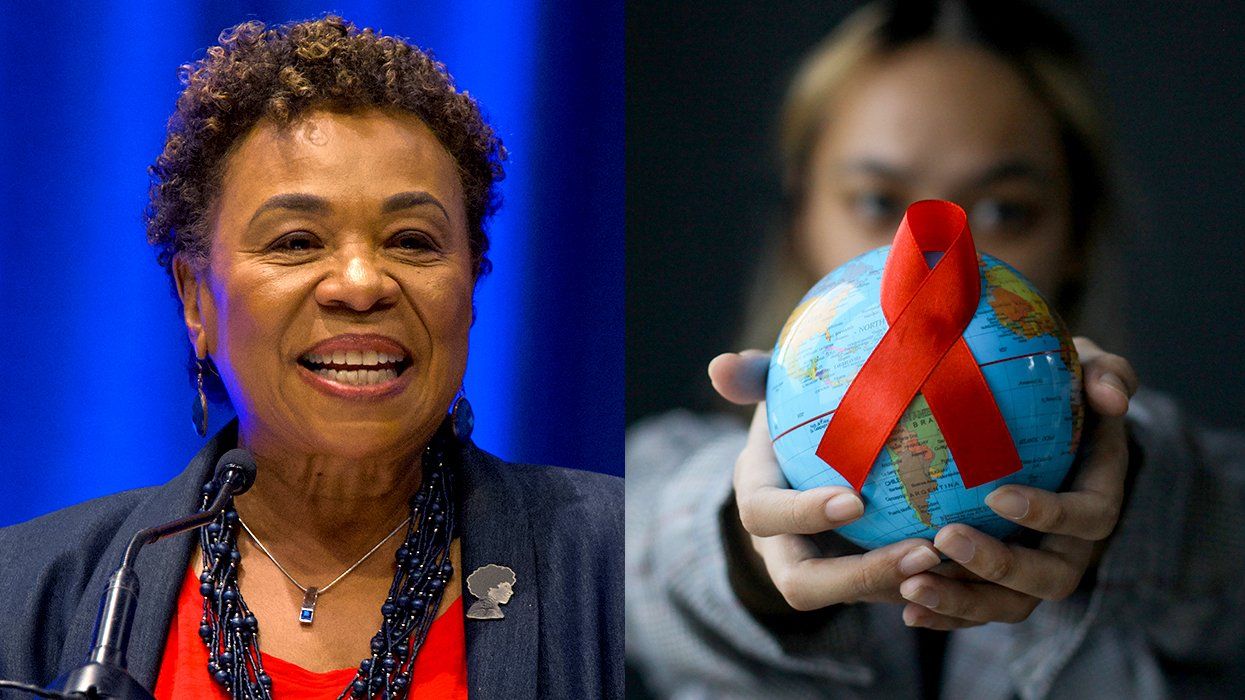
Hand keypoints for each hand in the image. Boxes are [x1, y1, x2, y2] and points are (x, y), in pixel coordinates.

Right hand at [712, 351, 940, 611]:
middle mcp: (781, 546)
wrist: (804, 461)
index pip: (765, 516)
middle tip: (922, 551)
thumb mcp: (771, 389)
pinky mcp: (859, 582)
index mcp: (758, 497)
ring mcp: (821, 570)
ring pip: (854, 600)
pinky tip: (973, 565)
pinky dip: (927, 588)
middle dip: (860, 576)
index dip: (804, 514)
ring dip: (903, 585)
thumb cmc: (792, 414)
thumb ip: (752, 377)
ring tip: (956, 559)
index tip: (855, 500)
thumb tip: (720, 365)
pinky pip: (888, 597)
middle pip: (804, 584)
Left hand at [899, 337, 1137, 628]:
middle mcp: (1072, 545)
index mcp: (1097, 497)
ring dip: (962, 601)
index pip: (1087, 516)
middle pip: (1048, 577)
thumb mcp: (1086, 370)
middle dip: (997, 565)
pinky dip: (944, 613)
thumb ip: (1106, 374)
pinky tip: (903, 608)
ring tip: (910, 588)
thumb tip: (1113, 396)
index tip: (997, 494)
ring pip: (1010, 604)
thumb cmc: (1061, 392)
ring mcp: (1035, 570)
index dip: (1048, 512)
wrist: (1037, 428)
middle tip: (944, 539)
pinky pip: (977, 608)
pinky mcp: (998, 585)